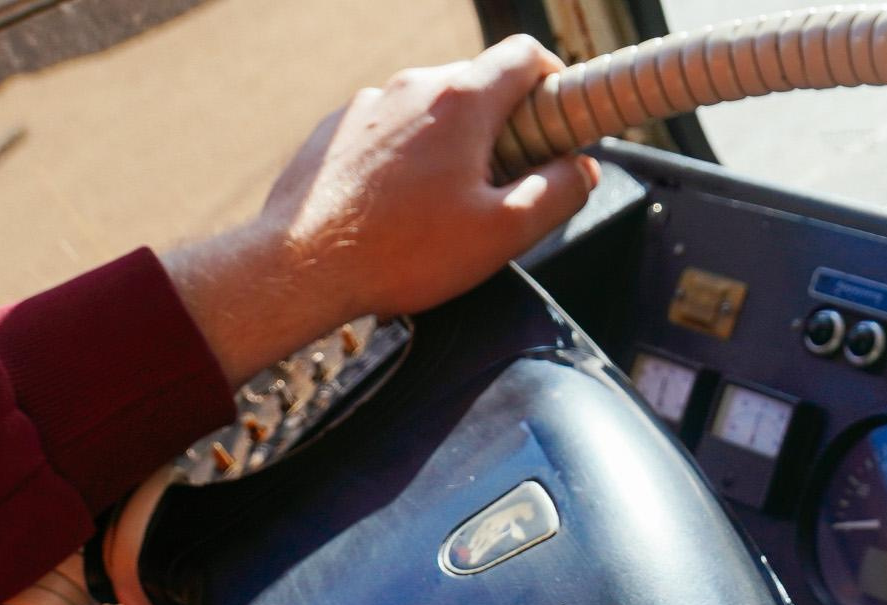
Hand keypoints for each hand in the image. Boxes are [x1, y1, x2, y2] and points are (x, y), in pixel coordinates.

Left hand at [164, 35, 596, 385]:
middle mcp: (413, 86)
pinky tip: (403, 208)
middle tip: (511, 184)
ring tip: (451, 206)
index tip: (560, 126)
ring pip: (434, 109)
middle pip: (480, 84)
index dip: (555, 85)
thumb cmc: (405, 252)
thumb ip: (558, 192)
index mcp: (461, 101)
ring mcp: (369, 104)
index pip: (525, 56)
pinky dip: (411, 157)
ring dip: (456, 144)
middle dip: (507, 124)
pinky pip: (392, 130)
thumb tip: (584, 168)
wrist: (303, 266)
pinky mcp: (337, 128)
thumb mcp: (504, 233)